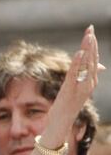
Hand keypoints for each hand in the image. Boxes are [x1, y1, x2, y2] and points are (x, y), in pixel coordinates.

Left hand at [42, 25, 103, 146]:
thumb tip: (95, 67)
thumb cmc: (65, 108)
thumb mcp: (74, 91)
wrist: (59, 125)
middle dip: (91, 44)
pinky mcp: (70, 92)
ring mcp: (80, 89)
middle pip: (91, 61)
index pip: (92, 61)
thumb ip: (80, 77)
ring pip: (86, 66)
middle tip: (90, 29)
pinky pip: (75, 75)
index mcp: (88, 83)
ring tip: (88, 36)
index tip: (90, 32)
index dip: (92, 47)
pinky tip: (79, 53)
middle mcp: (88, 85)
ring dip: (87, 50)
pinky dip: (78, 64)